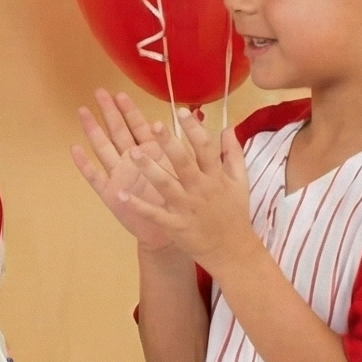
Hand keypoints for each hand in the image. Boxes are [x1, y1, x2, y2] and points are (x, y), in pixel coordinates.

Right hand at [71, 88, 179, 250]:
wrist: (168, 232)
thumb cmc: (179, 202)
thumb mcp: (188, 172)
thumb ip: (192, 146)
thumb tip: (203, 119)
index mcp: (151, 154)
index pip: (138, 126)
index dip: (130, 110)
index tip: (120, 93)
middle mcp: (132, 161)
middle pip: (118, 131)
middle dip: (109, 112)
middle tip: (99, 92)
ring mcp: (119, 175)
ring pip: (104, 148)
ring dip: (93, 130)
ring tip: (83, 112)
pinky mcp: (110, 193)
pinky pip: (95, 177)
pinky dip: (85, 164)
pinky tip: (75, 149)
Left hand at [112, 107, 258, 272]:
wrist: (232, 250)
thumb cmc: (234, 213)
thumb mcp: (240, 182)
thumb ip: (234, 154)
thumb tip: (227, 128)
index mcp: (216, 177)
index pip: (205, 148)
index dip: (193, 130)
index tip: (181, 111)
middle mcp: (201, 189)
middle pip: (184, 162)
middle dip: (170, 143)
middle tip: (154, 124)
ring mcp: (187, 208)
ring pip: (167, 185)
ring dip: (150, 169)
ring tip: (132, 153)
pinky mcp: (176, 225)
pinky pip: (155, 213)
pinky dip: (138, 205)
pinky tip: (121, 195)